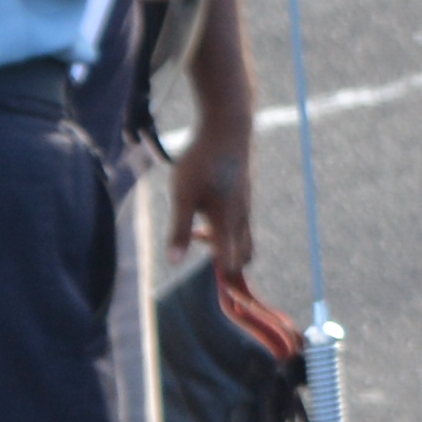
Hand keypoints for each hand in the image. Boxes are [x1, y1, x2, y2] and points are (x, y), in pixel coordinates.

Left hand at [166, 99, 257, 274]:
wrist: (227, 126)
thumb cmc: (201, 160)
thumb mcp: (182, 196)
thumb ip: (179, 230)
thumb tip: (174, 262)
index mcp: (228, 223)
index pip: (232, 263)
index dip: (227, 282)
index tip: (220, 295)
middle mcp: (242, 217)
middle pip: (244, 254)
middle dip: (228, 264)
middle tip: (204, 260)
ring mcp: (246, 204)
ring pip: (242, 236)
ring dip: (224, 243)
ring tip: (196, 233)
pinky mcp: (244, 192)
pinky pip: (240, 220)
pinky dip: (226, 227)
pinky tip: (203, 211)